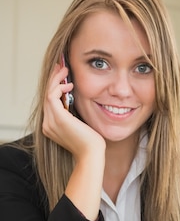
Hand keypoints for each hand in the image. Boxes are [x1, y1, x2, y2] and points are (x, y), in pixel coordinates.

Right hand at [42, 62, 105, 220]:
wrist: (93, 155)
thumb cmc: (92, 143)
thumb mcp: (83, 125)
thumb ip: (77, 114)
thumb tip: (81, 101)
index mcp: (52, 126)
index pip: (50, 101)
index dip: (55, 86)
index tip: (63, 75)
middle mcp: (48, 124)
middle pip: (47, 94)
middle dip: (54, 78)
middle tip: (62, 65)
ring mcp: (51, 121)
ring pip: (48, 92)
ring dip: (56, 79)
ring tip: (65, 69)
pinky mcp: (58, 118)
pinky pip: (52, 95)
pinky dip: (59, 87)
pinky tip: (69, 84)